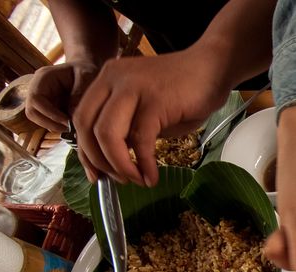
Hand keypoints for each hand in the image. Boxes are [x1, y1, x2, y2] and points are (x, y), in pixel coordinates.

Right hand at [25, 61, 100, 131]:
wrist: (85, 70)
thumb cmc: (85, 70)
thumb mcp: (86, 76)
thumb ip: (79, 93)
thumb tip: (73, 116)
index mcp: (43, 78)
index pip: (35, 99)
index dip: (49, 113)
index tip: (68, 122)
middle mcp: (37, 89)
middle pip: (32, 112)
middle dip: (50, 123)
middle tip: (72, 129)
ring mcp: (41, 100)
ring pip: (39, 120)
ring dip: (55, 127)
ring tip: (75, 128)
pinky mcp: (47, 109)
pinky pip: (48, 122)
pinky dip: (60, 127)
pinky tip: (74, 126)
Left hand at [72, 49, 231, 185]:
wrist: (214, 67)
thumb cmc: (185, 90)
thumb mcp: (146, 108)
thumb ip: (128, 127)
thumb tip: (116, 160)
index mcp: (107, 79)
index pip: (80, 119)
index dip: (84, 152)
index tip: (96, 175)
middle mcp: (113, 79)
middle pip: (87, 127)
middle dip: (99, 161)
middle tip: (118, 180)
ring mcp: (133, 87)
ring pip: (107, 134)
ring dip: (119, 165)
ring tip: (135, 180)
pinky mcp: (156, 100)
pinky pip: (141, 140)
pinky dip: (144, 165)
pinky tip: (152, 177)